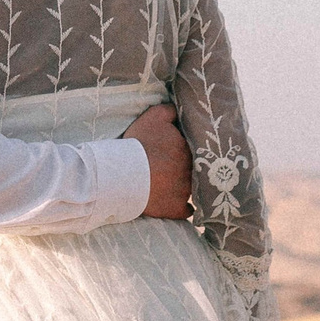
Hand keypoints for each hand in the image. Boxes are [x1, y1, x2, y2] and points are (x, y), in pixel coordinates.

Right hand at [126, 103, 190, 219]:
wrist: (126, 176)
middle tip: (170, 166)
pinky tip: (178, 205)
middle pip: (193, 167)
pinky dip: (183, 207)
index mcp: (188, 148)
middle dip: (185, 166)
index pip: (192, 146)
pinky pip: (187, 210)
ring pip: (192, 187)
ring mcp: (186, 191)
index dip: (183, 147)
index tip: (172, 149)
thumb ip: (170, 111)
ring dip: (184, 185)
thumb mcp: (153, 117)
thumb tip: (179, 110)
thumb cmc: (139, 145)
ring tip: (170, 184)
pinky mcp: (178, 209)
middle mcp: (192, 170)